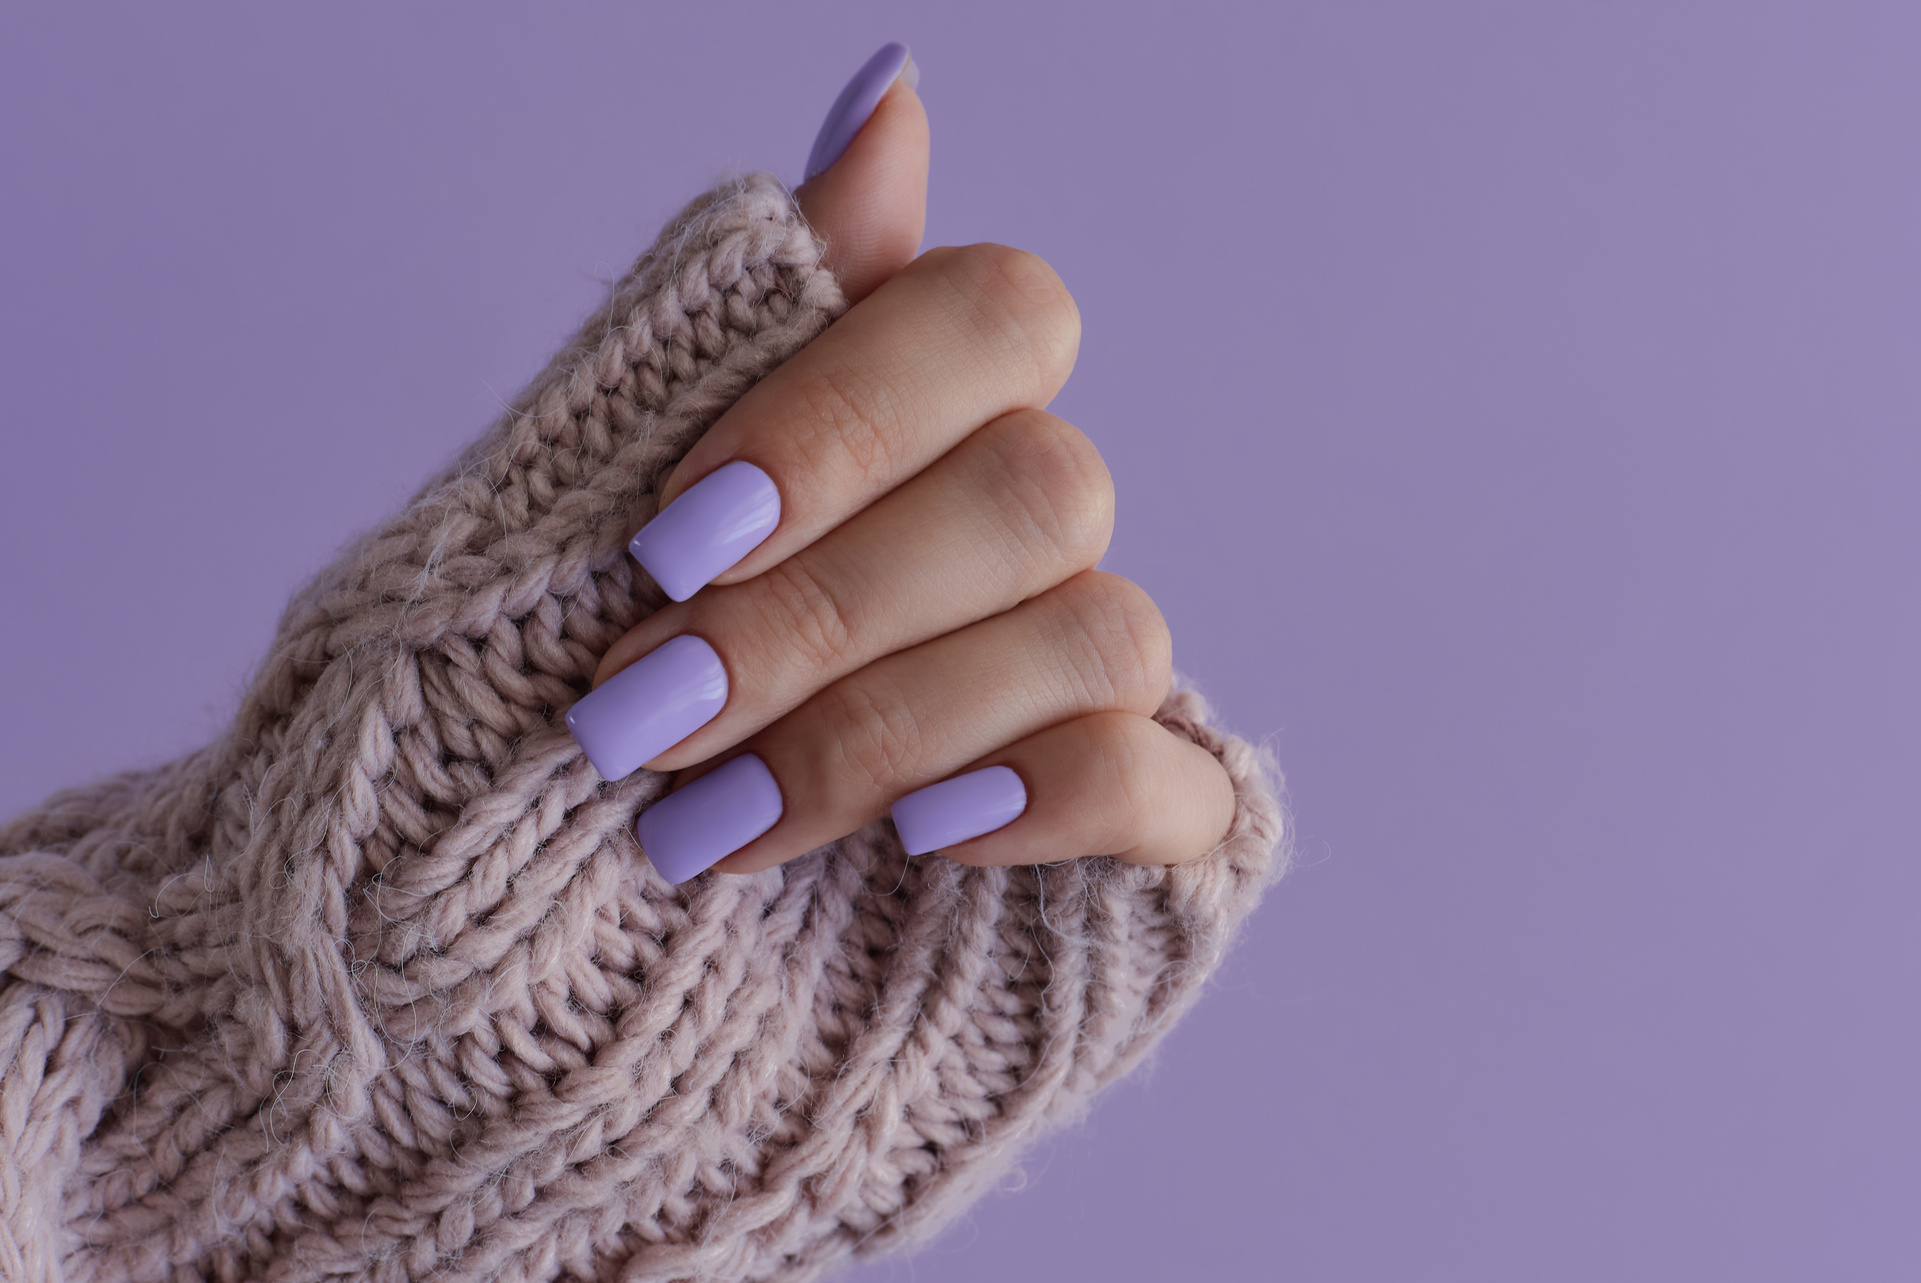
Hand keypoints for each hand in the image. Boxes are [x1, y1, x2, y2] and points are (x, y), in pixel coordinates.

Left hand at [565, 46, 1234, 881]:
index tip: (673, 532)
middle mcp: (1021, 525)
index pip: (999, 314)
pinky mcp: (1134, 827)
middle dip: (825, 611)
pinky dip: (1044, 803)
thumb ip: (754, 310)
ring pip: (1099, 633)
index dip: (851, 413)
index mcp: (916, 418)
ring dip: (885, 727)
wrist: (534, 923)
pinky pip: (1169, 786)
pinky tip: (918, 840)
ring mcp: (1085, 676)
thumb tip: (896, 76)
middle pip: (1045, 485)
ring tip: (702, 826)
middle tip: (644, 711)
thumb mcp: (598, 493)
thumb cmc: (560, 688)